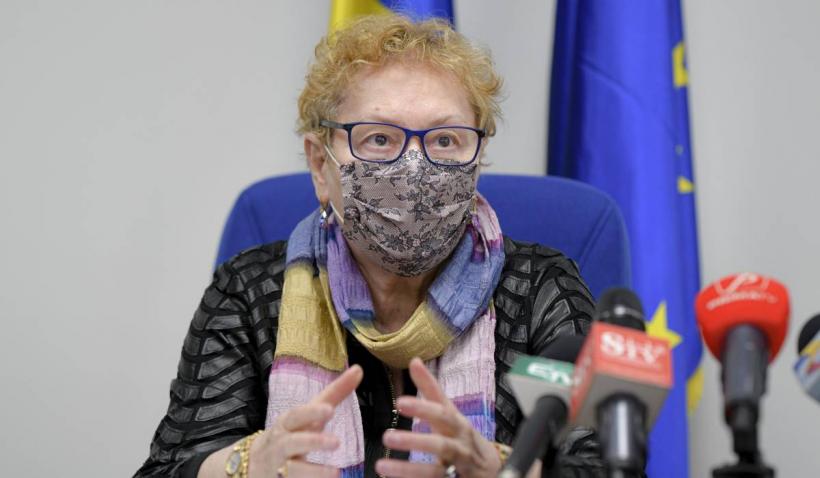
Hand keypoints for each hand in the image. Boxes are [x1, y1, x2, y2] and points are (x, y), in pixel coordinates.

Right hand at [248, 365, 362, 477]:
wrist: (253, 464)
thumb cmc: (292, 433)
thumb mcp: (309, 414)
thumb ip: (334, 394)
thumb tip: (359, 369)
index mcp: (287, 424)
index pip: (297, 415)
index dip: (311, 412)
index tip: (330, 410)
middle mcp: (280, 444)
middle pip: (292, 443)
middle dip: (313, 442)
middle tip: (337, 442)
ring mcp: (277, 467)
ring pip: (291, 470)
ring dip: (313, 472)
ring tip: (336, 473)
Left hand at [375, 358, 500, 477]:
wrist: (492, 470)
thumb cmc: (463, 436)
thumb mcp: (450, 412)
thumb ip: (431, 390)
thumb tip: (414, 361)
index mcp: (458, 426)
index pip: (442, 414)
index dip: (422, 408)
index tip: (400, 403)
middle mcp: (460, 448)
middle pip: (441, 445)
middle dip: (415, 442)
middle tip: (387, 436)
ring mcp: (460, 470)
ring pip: (435, 473)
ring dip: (408, 471)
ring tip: (381, 466)